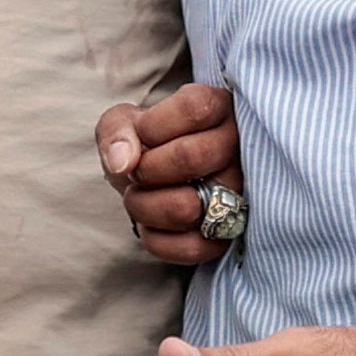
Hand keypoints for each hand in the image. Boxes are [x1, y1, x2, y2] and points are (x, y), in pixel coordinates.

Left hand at [96, 82, 240, 265]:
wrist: (157, 178)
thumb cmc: (145, 144)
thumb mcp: (123, 123)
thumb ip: (116, 131)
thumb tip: (123, 162)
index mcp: (218, 108)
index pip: (195, 109)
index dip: (153, 126)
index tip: (141, 134)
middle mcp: (238, 148)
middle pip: (191, 157)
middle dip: (146, 169)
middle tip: (136, 172)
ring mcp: (239, 193)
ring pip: (187, 207)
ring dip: (144, 206)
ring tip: (138, 196)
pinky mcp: (229, 234)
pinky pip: (192, 247)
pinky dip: (156, 239)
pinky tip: (150, 224)